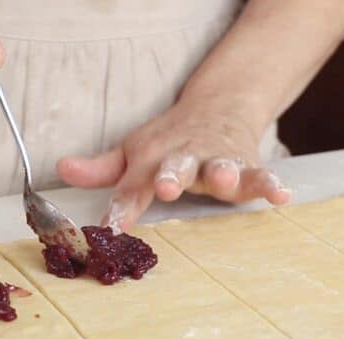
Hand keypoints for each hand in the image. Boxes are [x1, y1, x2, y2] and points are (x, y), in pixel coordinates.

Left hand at [57, 99, 291, 231]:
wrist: (219, 105)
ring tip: (224, 181)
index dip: (121, 206)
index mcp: (153, 159)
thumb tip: (63, 170)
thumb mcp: (134, 151)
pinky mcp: (247, 166)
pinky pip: (260, 176)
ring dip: (222, 174)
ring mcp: (217, 162)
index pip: (133, 185)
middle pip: (177, 167)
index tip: (110, 227)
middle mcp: (185, 159)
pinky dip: (270, 183)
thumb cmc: (170, 139)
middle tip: (166, 187)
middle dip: (172, 176)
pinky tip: (281, 195)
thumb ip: (102, 169)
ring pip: (221, 167)